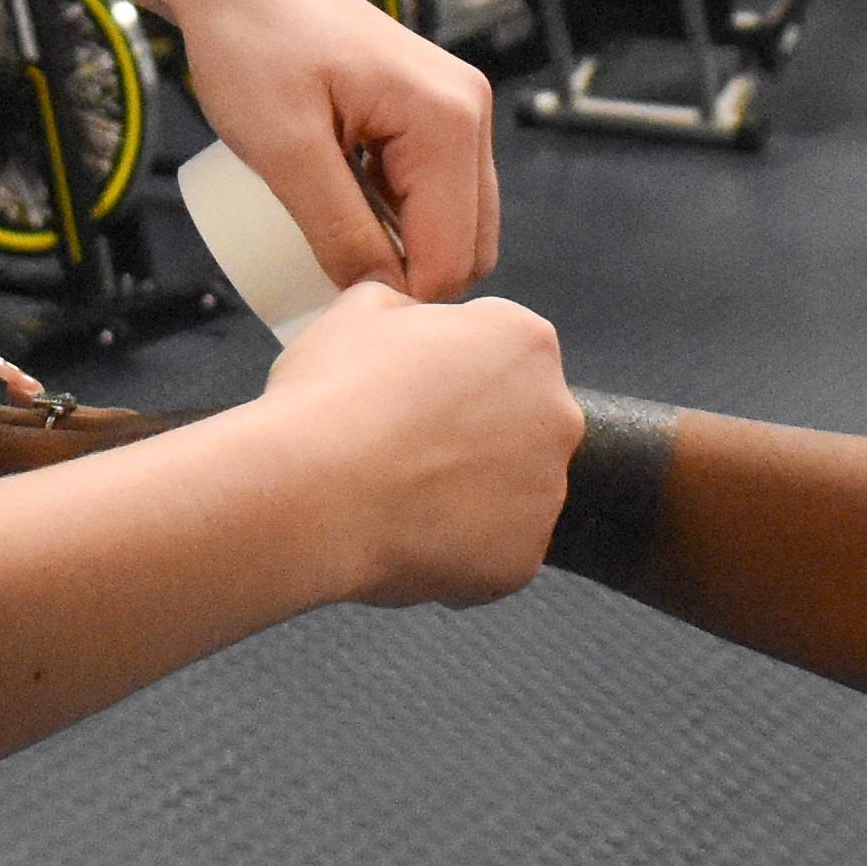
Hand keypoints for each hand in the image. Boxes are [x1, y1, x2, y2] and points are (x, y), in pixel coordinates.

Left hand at [164, 0, 500, 297]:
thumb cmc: (251, 40)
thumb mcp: (283, 147)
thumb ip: (335, 226)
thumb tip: (374, 297)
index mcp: (449, 119)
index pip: (453, 252)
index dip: (399, 297)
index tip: (335, 312)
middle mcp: (468, 112)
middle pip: (467, 244)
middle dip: (408, 279)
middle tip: (327, 288)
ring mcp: (453, 110)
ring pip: (450, 224)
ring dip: (401, 252)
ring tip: (327, 252)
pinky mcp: (428, 113)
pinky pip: (429, 193)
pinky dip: (396, 223)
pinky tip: (341, 223)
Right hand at [251, 282, 571, 605]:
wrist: (312, 494)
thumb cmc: (332, 398)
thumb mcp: (357, 311)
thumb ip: (402, 306)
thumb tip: (405, 317)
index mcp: (525, 342)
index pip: (502, 351)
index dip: (449, 371)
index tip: (411, 390)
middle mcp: (554, 414)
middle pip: (518, 422)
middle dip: (471, 432)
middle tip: (405, 445)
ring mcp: (544, 492)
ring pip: (509, 491)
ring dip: (466, 492)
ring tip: (397, 493)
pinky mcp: (522, 559)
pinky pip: (493, 552)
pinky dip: (457, 549)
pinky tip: (405, 534)